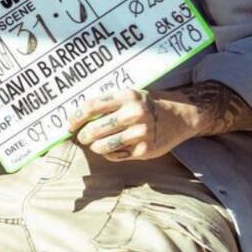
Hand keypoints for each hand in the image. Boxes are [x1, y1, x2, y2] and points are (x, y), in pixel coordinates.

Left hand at [69, 89, 196, 160]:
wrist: (181, 115)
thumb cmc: (148, 104)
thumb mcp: (130, 95)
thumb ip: (108, 104)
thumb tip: (78, 118)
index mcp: (127, 96)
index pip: (92, 107)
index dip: (77, 117)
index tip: (70, 124)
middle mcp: (134, 113)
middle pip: (95, 128)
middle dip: (83, 135)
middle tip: (82, 137)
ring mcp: (141, 133)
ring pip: (104, 145)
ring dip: (94, 147)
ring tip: (94, 144)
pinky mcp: (146, 150)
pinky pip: (117, 156)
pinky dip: (109, 154)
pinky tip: (111, 149)